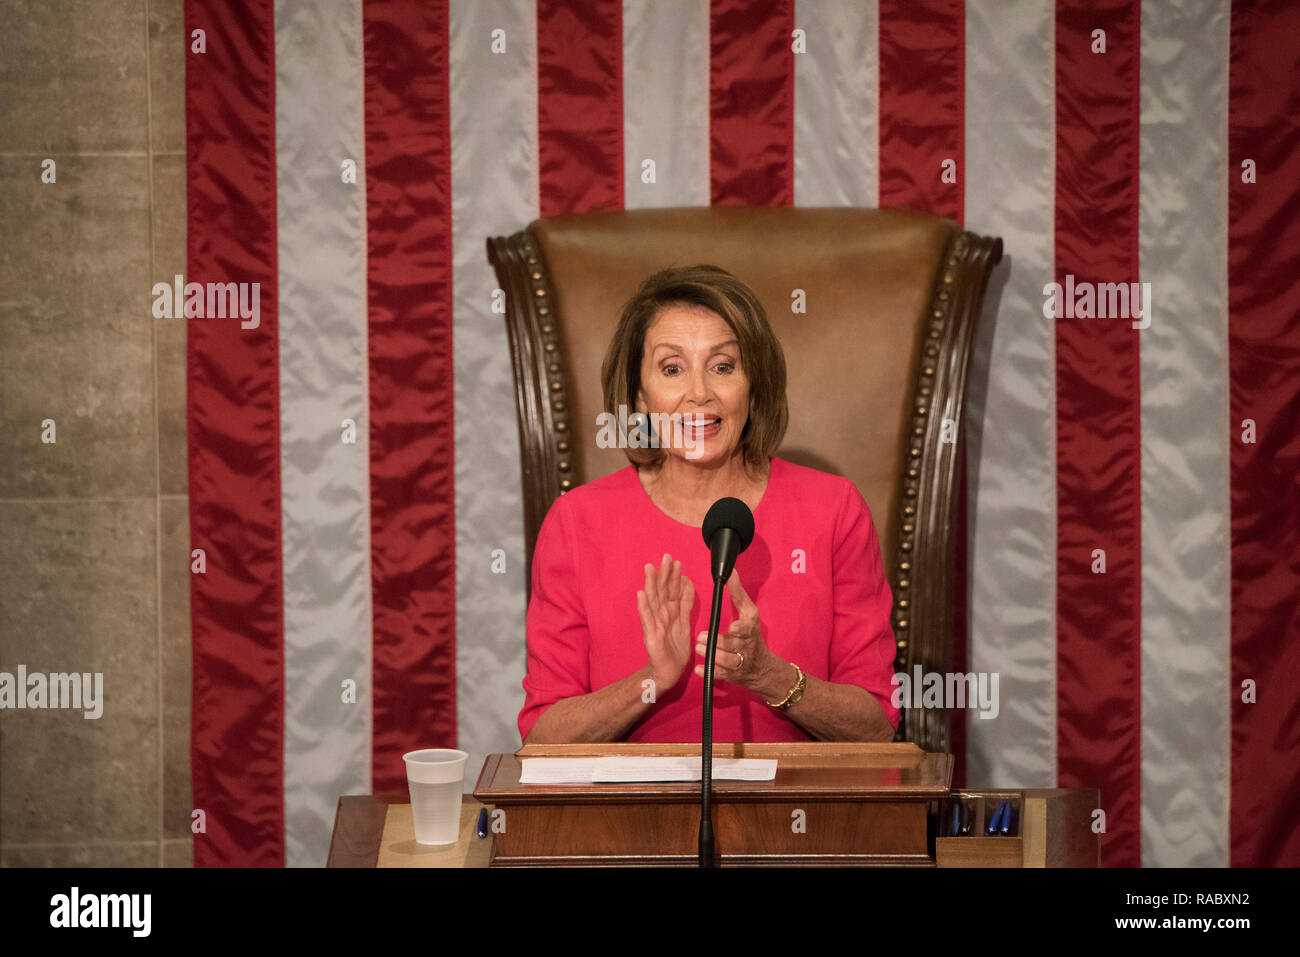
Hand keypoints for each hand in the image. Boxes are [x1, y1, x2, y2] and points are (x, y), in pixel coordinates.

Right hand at [637, 554, 695, 690]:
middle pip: (662, 591)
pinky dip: (643, 606)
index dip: (674, 576)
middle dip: (664, 574)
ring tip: (650, 568)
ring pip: (653, 600)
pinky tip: (640, 594)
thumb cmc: (675, 648)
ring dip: (651, 584)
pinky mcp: (650, 635)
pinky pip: (647, 618)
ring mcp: (654, 623)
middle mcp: (661, 614)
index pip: (672, 590)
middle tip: (666, 557)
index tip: (676, 561)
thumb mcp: (684, 622)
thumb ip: (685, 603)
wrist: (668, 671)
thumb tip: (687, 582)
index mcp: (670, 611)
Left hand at [694, 568, 792, 699]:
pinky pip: (720, 676)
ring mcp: (739, 663)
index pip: (747, 630)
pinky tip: (698, 668)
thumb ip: (738, 594)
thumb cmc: (751, 635)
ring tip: (699, 648)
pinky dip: (709, 672)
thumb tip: (731, 573)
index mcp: (750, 631)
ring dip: (712, 656)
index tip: (732, 627)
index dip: (740, 630)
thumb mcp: (749, 613)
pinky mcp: (732, 675)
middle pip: (734, 646)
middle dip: (719, 642)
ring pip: (727, 662)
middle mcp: (746, 647)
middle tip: (702, 637)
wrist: (761, 668)